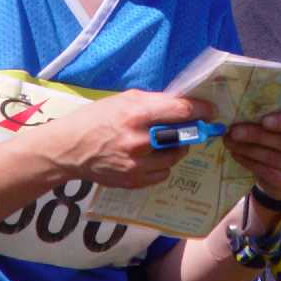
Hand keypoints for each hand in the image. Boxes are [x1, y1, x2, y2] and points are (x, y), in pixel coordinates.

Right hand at [43, 89, 211, 188]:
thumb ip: (154, 102)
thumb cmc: (97, 118)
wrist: (69, 149)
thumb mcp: (124, 99)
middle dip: (191, 130)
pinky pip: (163, 173)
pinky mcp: (134, 181)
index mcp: (137, 114)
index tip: (210, 110)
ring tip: (165, 141)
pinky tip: (151, 156)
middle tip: (192, 127)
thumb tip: (183, 103)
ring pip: (176, 156)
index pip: (181, 111)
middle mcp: (139, 141)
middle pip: (183, 136)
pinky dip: (162, 164)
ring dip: (176, 148)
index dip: (200, 109)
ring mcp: (137, 164)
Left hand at [223, 109, 280, 200]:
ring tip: (230, 141)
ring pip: (277, 160)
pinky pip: (272, 175)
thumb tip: (249, 105)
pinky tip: (238, 155)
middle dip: (258, 136)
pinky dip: (252, 164)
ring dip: (250, 150)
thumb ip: (278, 111)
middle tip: (234, 130)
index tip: (264, 120)